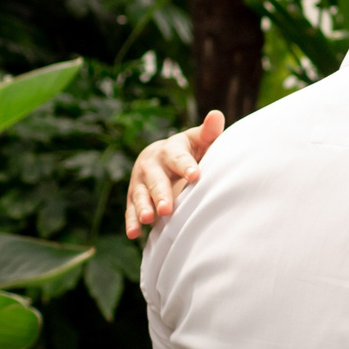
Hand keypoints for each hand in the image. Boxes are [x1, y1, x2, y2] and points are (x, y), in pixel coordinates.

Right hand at [123, 111, 225, 238]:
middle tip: (167, 208)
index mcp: (170, 149)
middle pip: (156, 179)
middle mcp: (152, 164)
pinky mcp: (134, 197)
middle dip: (161, 193)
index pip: (179, 158)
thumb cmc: (189, 150)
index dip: (186, 166)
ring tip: (148, 219)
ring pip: (140, 195)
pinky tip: (134, 234)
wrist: (161, 157)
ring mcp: (140, 181)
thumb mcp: (199, 140)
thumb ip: (209, 132)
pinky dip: (132, 222)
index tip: (195, 176)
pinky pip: (131, 210)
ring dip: (143, 207)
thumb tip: (217, 115)